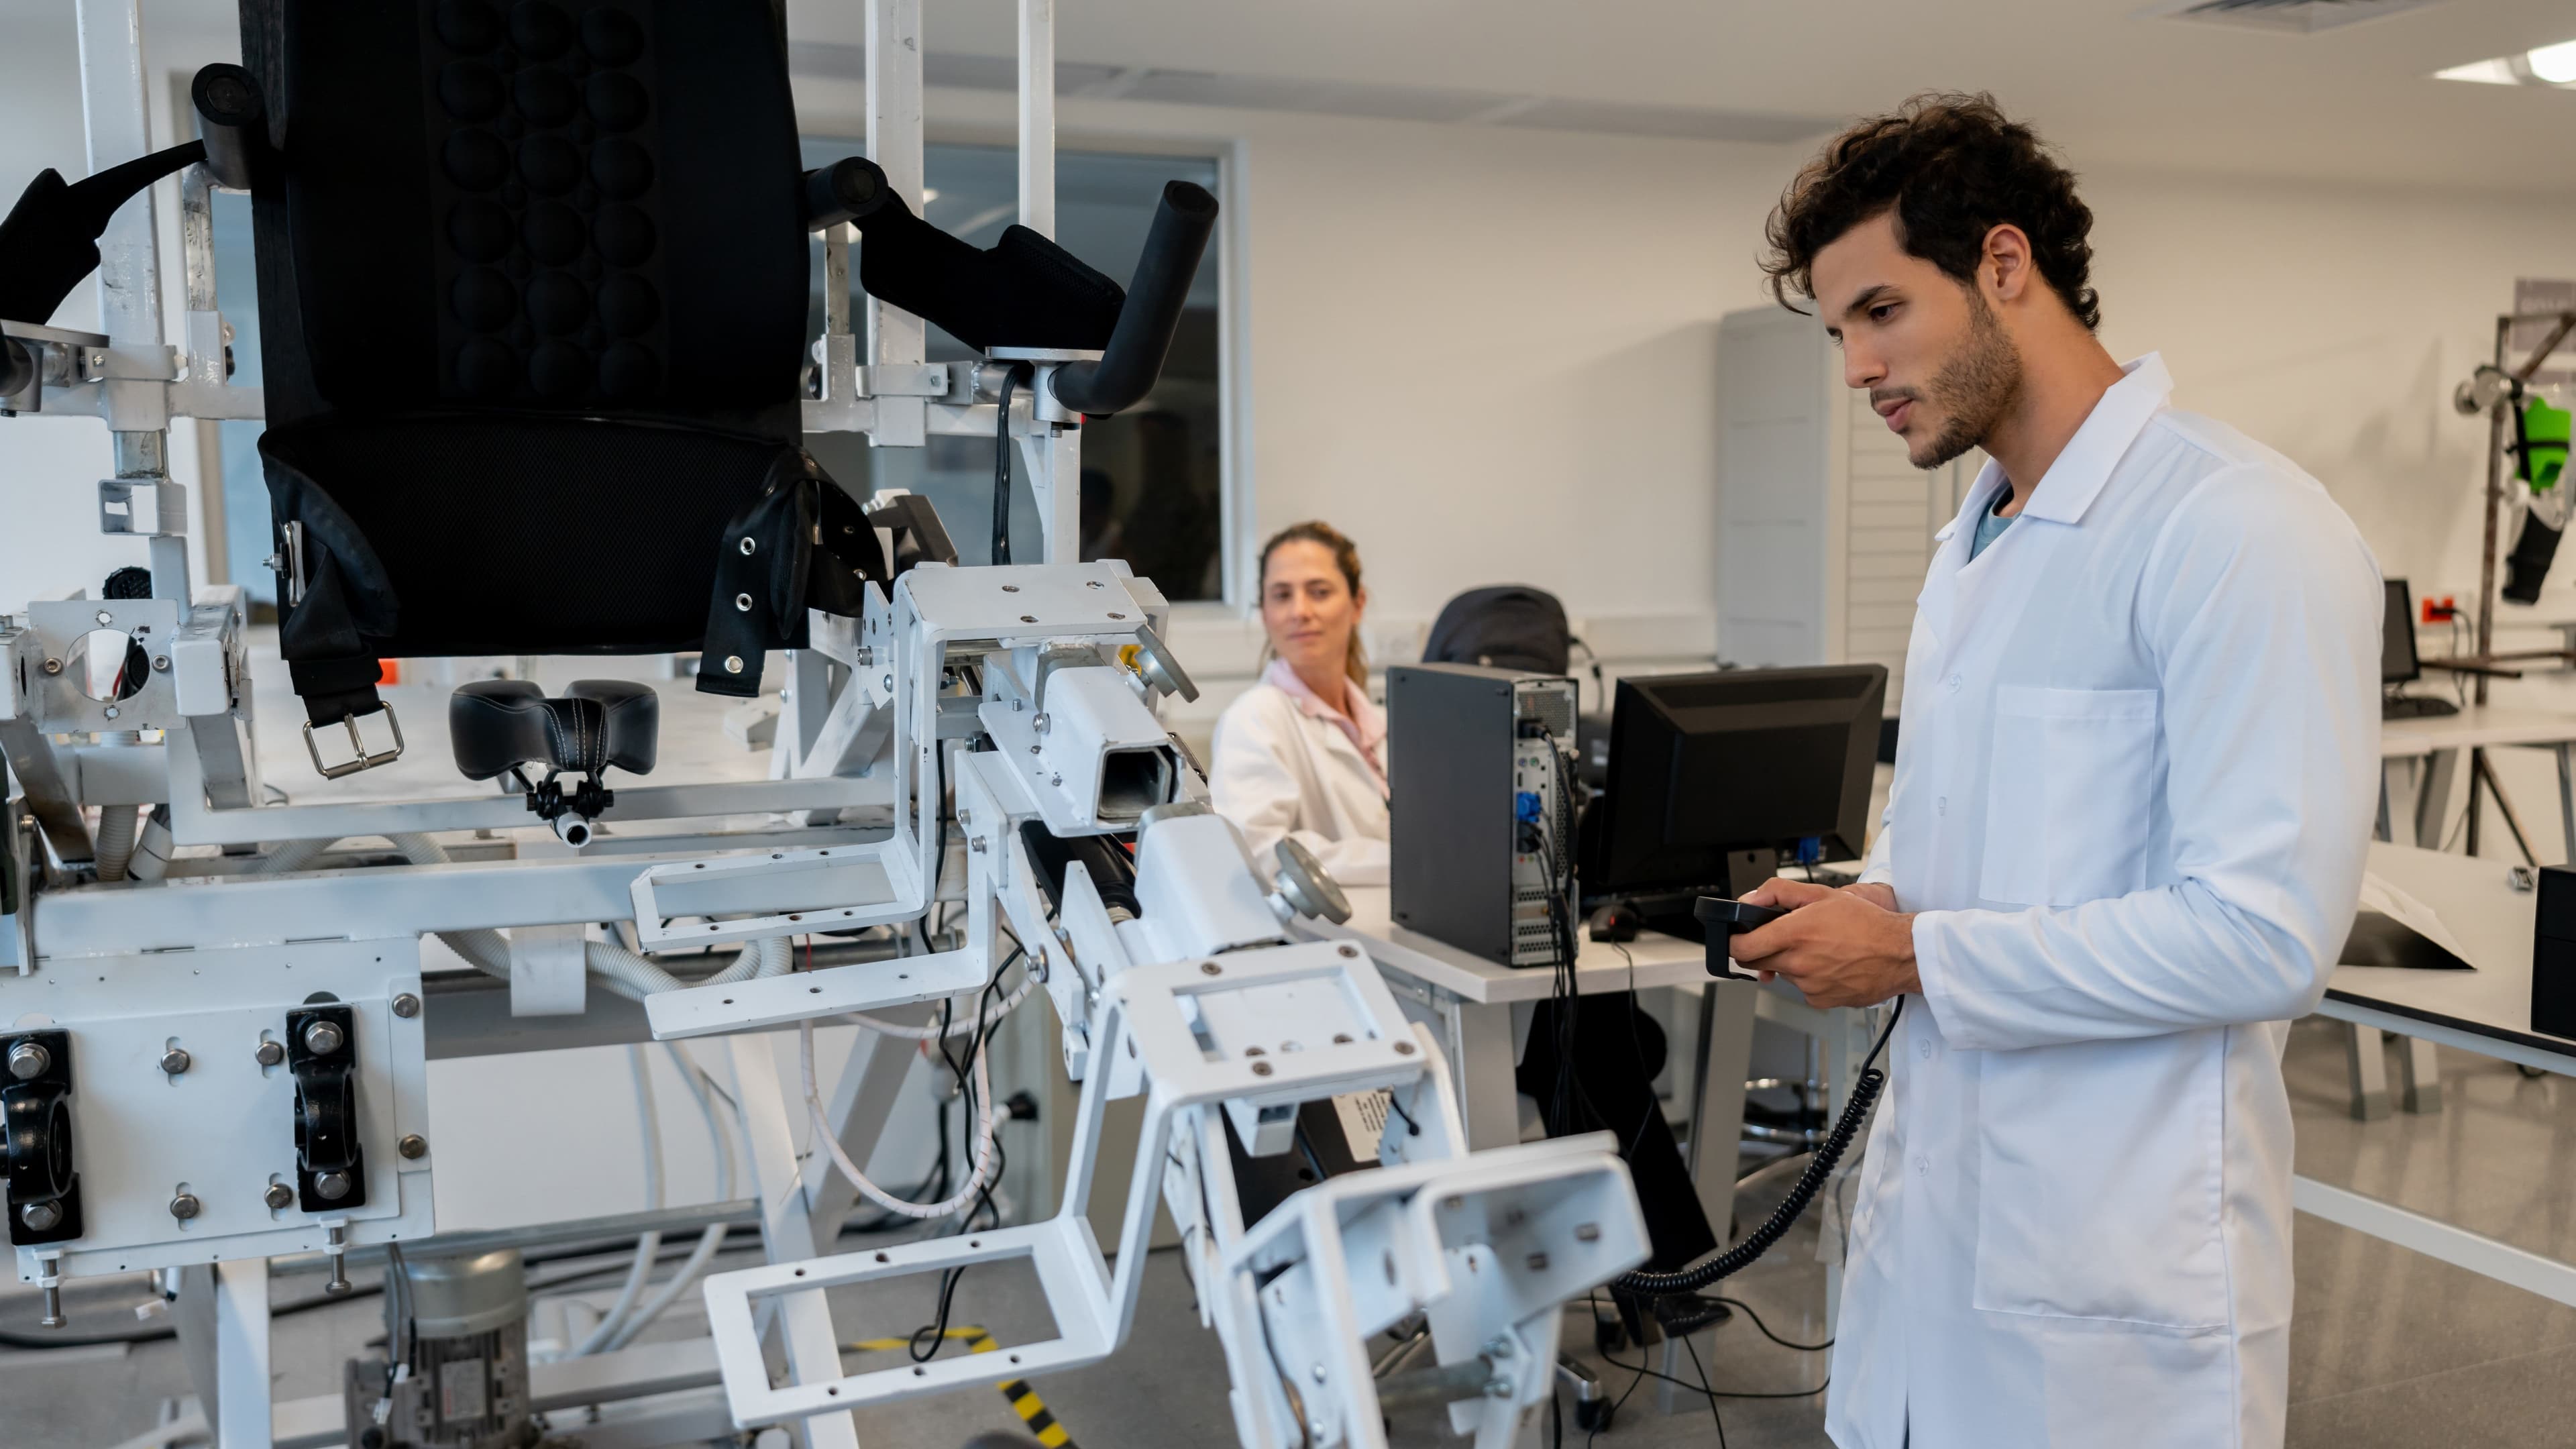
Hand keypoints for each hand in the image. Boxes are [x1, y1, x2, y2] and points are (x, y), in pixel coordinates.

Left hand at [1732, 876, 1918, 1008]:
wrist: (1901, 953)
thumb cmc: (1868, 923)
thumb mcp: (1822, 894)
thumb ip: (1779, 892)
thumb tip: (1750, 900)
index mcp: (1793, 935)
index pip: (1740, 948)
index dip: (1735, 942)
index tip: (1738, 937)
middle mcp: (1797, 963)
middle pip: (1757, 963)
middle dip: (1761, 950)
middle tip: (1781, 938)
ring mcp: (1808, 985)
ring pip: (1784, 974)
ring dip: (1791, 962)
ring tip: (1820, 948)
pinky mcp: (1821, 1000)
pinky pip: (1804, 989)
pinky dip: (1811, 978)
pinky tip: (1831, 964)